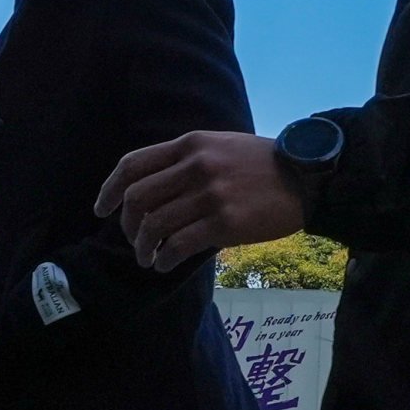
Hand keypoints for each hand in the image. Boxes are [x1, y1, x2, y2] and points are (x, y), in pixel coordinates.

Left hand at [97, 130, 302, 271]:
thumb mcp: (221, 146)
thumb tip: (153, 188)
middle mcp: (196, 166)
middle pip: (138, 199)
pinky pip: (178, 245)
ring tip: (148, 258)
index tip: (102, 209)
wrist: (308, 178)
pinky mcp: (225, 223)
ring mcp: (210, 195)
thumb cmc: (263, 165)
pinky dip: (165, 259)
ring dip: (143, 247)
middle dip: (127, 226)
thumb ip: (187, 159)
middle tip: (134, 241)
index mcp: (191, 144)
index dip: (109, 190)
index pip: (133, 165)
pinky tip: (166, 265)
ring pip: (154, 225)